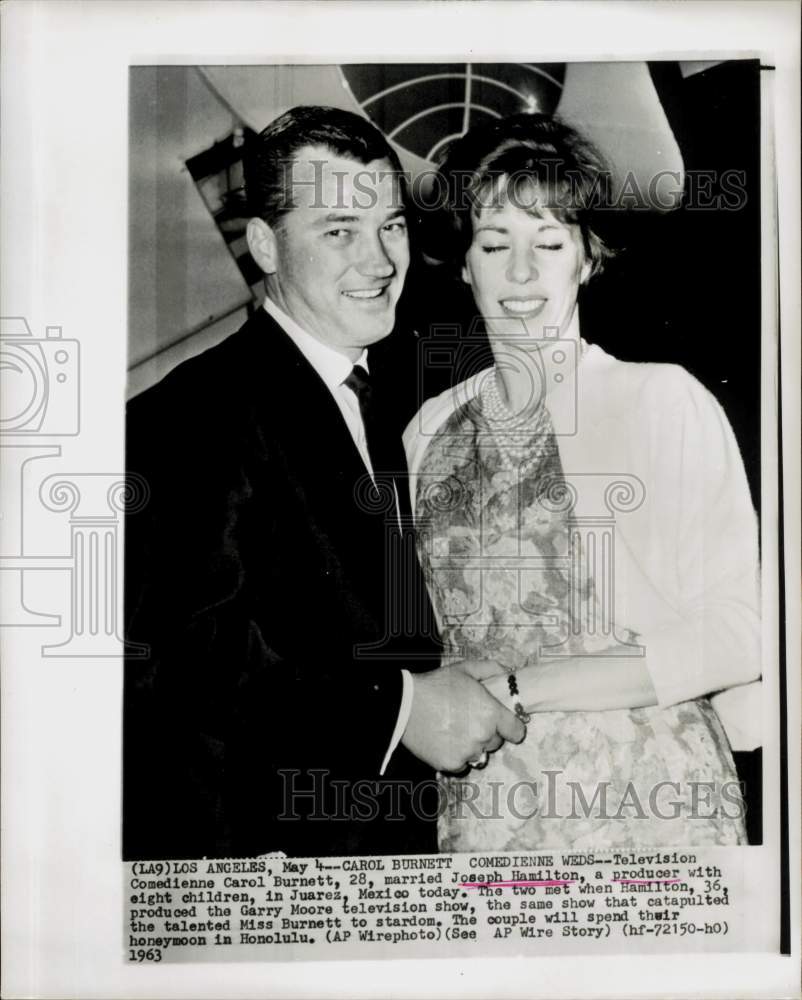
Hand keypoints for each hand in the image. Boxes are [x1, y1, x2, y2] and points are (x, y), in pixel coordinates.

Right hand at [401, 664, 525, 772]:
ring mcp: (467, 752)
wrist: (405, 705)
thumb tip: (507, 674)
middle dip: (486, 733)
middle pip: (495, 742)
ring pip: (479, 754)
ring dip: (472, 746)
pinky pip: (462, 764)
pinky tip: (443, 740)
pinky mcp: (451, 764)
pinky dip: (455, 755)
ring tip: (453, 730)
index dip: (510, 726)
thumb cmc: (436, 685)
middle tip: (468, 720)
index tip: (502, 723)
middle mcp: (482, 736)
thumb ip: (491, 669)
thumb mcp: (464, 669)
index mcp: (491, 713)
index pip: (516, 731)